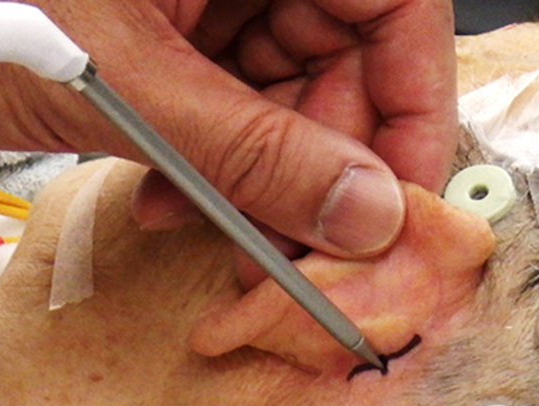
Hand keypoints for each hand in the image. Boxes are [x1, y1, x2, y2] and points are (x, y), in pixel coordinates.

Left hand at [0, 0, 457, 256]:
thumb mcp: (124, 79)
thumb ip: (255, 151)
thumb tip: (363, 212)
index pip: (397, 11)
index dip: (414, 111)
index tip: (397, 206)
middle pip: (348, 67)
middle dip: (325, 170)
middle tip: (305, 249)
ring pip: (290, 100)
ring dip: (263, 183)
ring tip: (227, 236)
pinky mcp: (178, 37)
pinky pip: (232, 112)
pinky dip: (215, 168)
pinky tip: (176, 198)